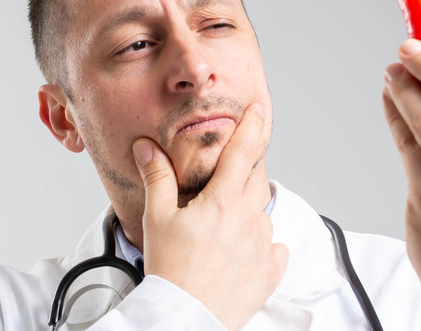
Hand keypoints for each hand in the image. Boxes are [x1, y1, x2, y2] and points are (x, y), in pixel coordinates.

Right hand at [132, 103, 288, 329]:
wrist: (185, 318)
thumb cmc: (170, 271)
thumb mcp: (157, 219)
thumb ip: (157, 178)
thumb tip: (147, 147)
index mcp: (223, 202)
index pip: (243, 153)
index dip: (252, 127)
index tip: (259, 111)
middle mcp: (250, 220)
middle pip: (256, 180)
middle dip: (246, 171)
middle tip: (225, 179)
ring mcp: (263, 246)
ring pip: (261, 214)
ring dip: (247, 212)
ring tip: (220, 229)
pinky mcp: (270, 272)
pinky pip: (273, 247)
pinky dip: (261, 243)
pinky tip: (241, 250)